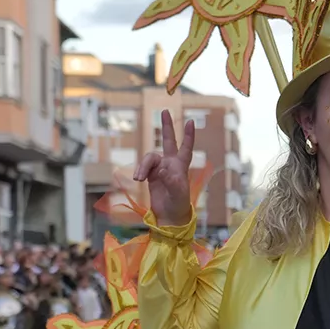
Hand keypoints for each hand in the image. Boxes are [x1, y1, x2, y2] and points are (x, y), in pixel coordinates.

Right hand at [133, 110, 194, 225]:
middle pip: (169, 141)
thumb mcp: (178, 194)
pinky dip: (140, 171)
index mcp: (182, 166)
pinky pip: (143, 167)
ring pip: (150, 157)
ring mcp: (160, 168)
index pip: (187, 148)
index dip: (188, 135)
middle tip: (165, 111)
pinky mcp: (150, 175)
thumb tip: (162, 170)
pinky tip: (139, 180)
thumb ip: (172, 181)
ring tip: (139, 179)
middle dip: (167, 127)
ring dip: (143, 166)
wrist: (169, 217)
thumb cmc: (179, 205)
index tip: (190, 121)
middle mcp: (171, 164)